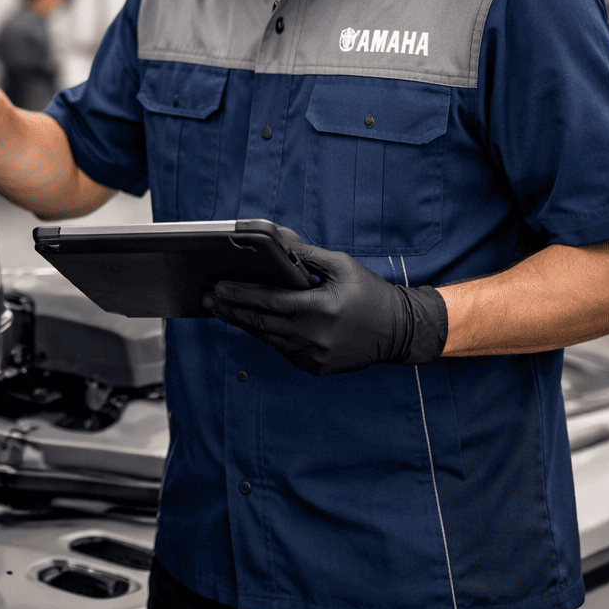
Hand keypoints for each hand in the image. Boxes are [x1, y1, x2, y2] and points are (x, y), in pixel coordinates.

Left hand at [202, 229, 447, 374]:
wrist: (400, 331)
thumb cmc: (371, 294)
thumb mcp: (341, 265)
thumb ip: (305, 254)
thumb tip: (276, 241)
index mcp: (320, 308)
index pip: (268, 301)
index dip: (239, 294)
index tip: (217, 287)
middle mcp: (314, 336)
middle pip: (261, 323)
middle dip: (231, 309)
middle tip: (208, 299)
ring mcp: (314, 355)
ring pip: (268, 339)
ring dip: (244, 323)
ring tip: (222, 309)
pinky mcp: (316, 367)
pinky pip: (283, 350)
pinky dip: (267, 336)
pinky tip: (252, 324)